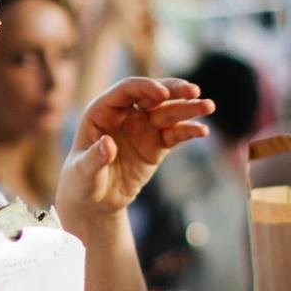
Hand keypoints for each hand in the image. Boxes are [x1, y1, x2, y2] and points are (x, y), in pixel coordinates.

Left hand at [58, 77, 211, 218]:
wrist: (95, 202)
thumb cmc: (81, 182)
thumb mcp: (83, 172)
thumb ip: (94, 158)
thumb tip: (108, 144)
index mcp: (102, 111)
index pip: (127, 90)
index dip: (145, 88)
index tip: (163, 94)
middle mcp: (125, 115)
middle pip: (152, 95)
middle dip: (174, 90)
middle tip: (194, 91)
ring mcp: (142, 128)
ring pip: (168, 112)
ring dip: (189, 108)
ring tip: (209, 107)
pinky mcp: (156, 145)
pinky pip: (175, 133)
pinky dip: (189, 131)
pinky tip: (202, 131)